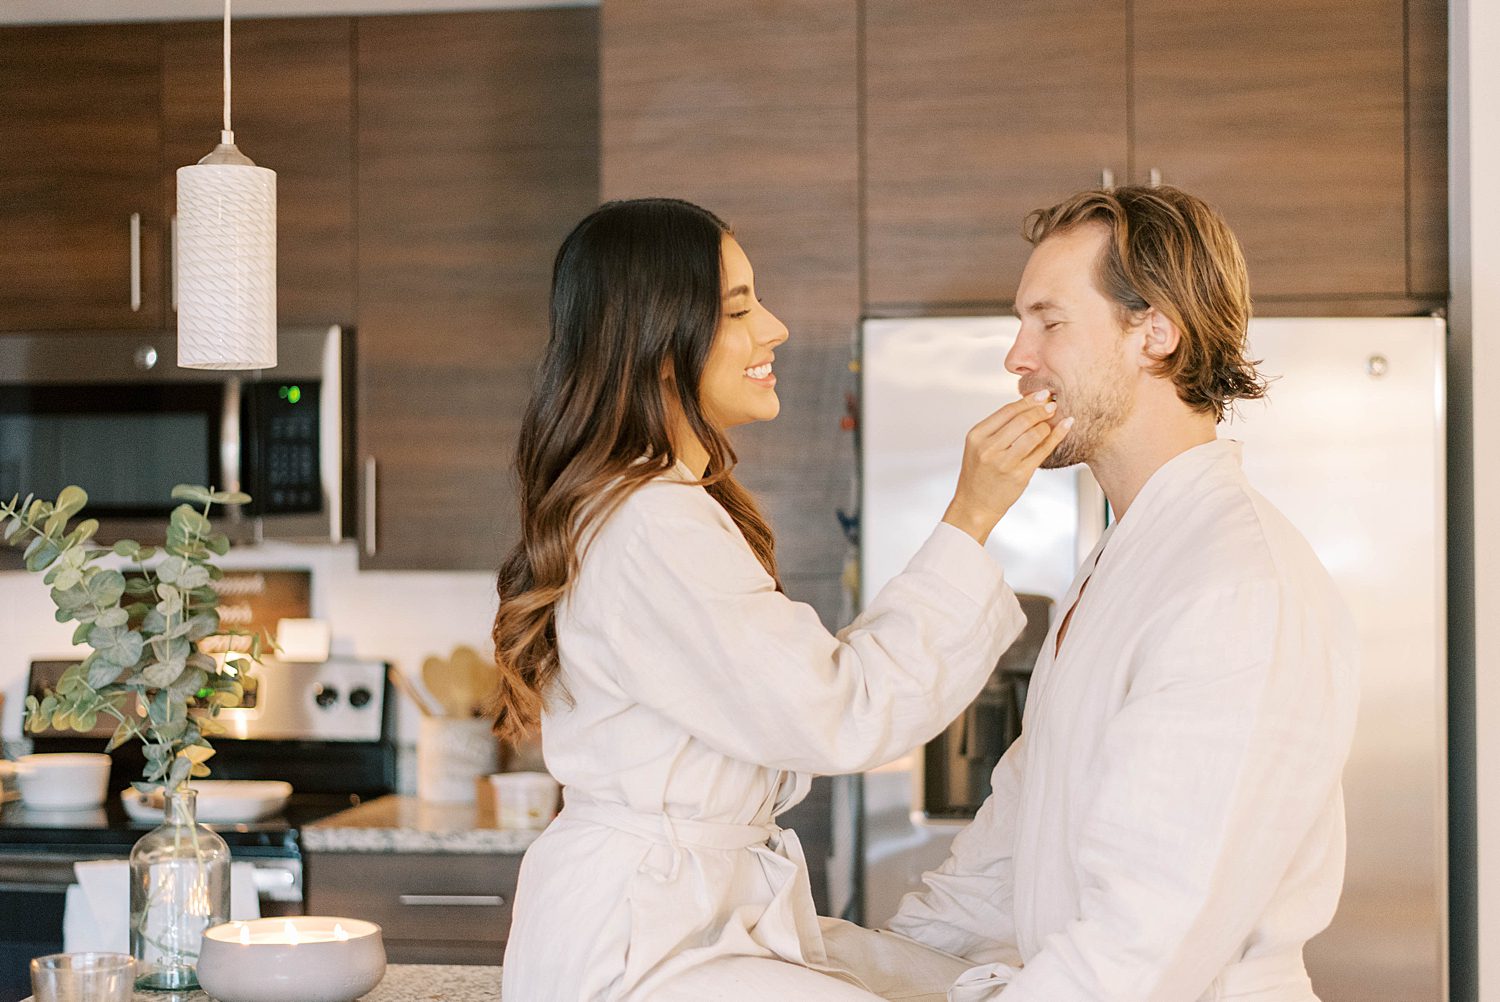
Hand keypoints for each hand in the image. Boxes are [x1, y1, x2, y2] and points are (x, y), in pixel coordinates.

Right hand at [942, 390, 1073, 544]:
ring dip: (1047, 424)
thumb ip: (998, 428)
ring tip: (1053, 420)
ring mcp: (1004, 462)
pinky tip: (1065, 426)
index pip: (1007, 411)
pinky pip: (1043, 451)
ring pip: (1034, 434)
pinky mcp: (1019, 475)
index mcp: (977, 436)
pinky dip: (1056, 436)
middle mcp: (989, 448)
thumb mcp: (978, 447)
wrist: (974, 505)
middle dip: (1041, 409)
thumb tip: (1028, 406)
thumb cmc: (979, 474)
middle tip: (1052, 404)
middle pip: (1022, 420)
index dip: (1027, 400)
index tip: (1042, 394)